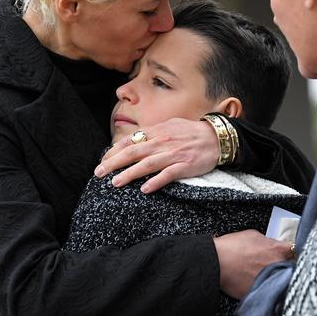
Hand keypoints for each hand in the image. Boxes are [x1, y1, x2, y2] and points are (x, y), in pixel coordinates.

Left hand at [94, 117, 219, 193]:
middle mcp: (162, 142)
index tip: (103, 160)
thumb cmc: (191, 132)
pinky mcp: (185, 165)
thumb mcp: (169, 126)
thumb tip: (134, 139)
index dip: (114, 150)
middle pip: (133, 152)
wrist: (217, 137)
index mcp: (157, 131)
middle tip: (99, 173)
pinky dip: (156, 182)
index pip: (130, 140)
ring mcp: (174, 154)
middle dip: (114, 162)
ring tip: (115, 183)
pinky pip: (168, 175)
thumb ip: (152, 133)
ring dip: (130, 173)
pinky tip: (144, 189)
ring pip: (147, 164)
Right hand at [214, 230, 292, 298]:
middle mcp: (278, 266)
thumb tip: (272, 245)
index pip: (296, 251)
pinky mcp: (263, 294)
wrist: (216, 263)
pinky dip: (267, 289)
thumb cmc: (231, 248)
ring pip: (283, 282)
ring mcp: (272, 281)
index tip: (292, 254)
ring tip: (267, 276)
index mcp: (277, 250)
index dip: (294, 253)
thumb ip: (268, 241)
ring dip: (278, 279)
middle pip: (292, 268)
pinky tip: (259, 284)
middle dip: (287, 267)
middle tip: (278, 266)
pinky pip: (271, 292)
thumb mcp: (252, 235)